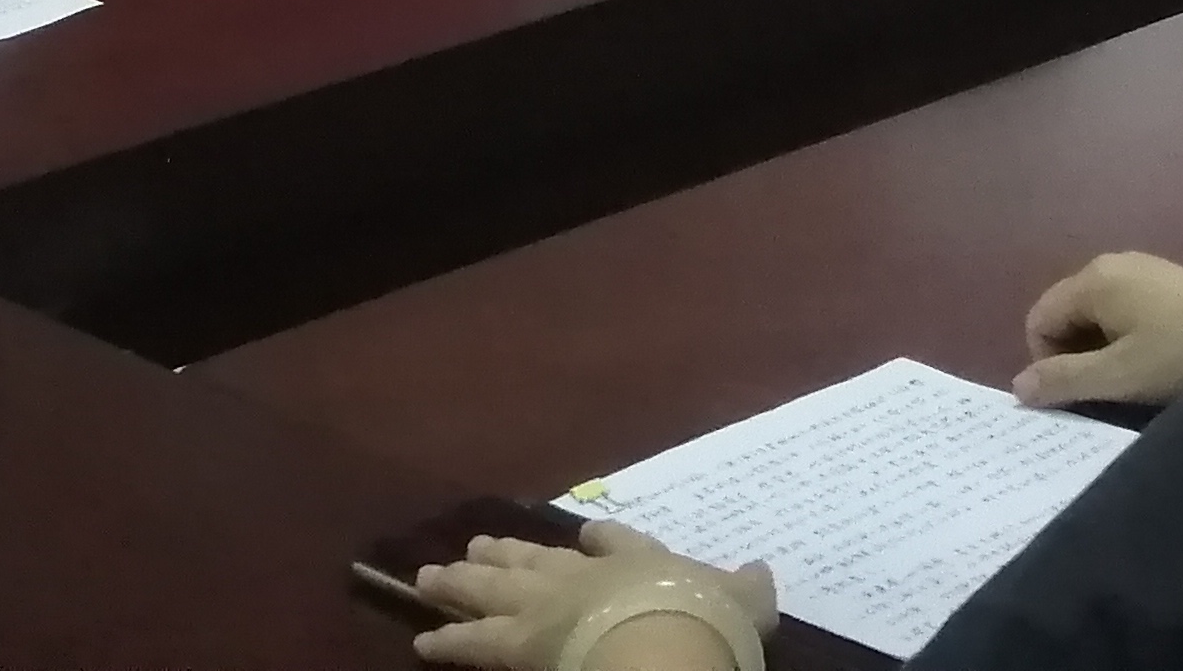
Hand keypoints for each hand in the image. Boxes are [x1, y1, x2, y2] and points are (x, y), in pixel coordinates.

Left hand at [413, 522, 775, 670]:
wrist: (663, 644)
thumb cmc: (704, 620)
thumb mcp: (743, 601)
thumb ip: (746, 588)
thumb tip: (761, 573)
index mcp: (636, 558)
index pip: (611, 542)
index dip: (598, 540)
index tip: (585, 536)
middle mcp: (581, 574)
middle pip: (533, 558)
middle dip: (504, 552)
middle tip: (475, 545)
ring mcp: (542, 606)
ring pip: (490, 588)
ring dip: (459, 582)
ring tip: (429, 577)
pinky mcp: (514, 645)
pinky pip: (470, 643)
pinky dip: (444, 642)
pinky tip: (421, 642)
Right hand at [1014, 250, 1182, 408]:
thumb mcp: (1120, 375)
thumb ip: (1064, 380)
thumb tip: (1018, 387)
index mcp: (1092, 280)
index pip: (1038, 320)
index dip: (1048, 362)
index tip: (1082, 391)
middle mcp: (1110, 264)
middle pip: (1065, 316)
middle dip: (1075, 357)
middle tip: (1108, 389)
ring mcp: (1140, 270)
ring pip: (1095, 318)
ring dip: (1102, 352)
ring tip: (1133, 379)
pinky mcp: (1165, 283)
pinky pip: (1122, 313)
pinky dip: (1125, 340)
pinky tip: (1154, 361)